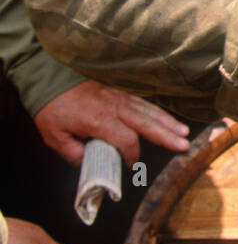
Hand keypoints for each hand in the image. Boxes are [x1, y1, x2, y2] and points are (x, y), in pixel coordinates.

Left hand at [33, 81, 189, 165]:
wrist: (48, 78)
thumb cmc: (52, 108)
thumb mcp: (54, 136)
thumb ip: (73, 153)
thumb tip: (89, 164)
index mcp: (100, 120)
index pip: (126, 140)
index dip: (131, 155)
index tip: (129, 165)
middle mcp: (114, 107)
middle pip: (146, 123)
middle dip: (166, 136)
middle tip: (184, 146)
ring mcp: (118, 97)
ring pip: (148, 110)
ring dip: (167, 122)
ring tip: (183, 132)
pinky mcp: (118, 91)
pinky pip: (142, 101)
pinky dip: (156, 110)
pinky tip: (166, 117)